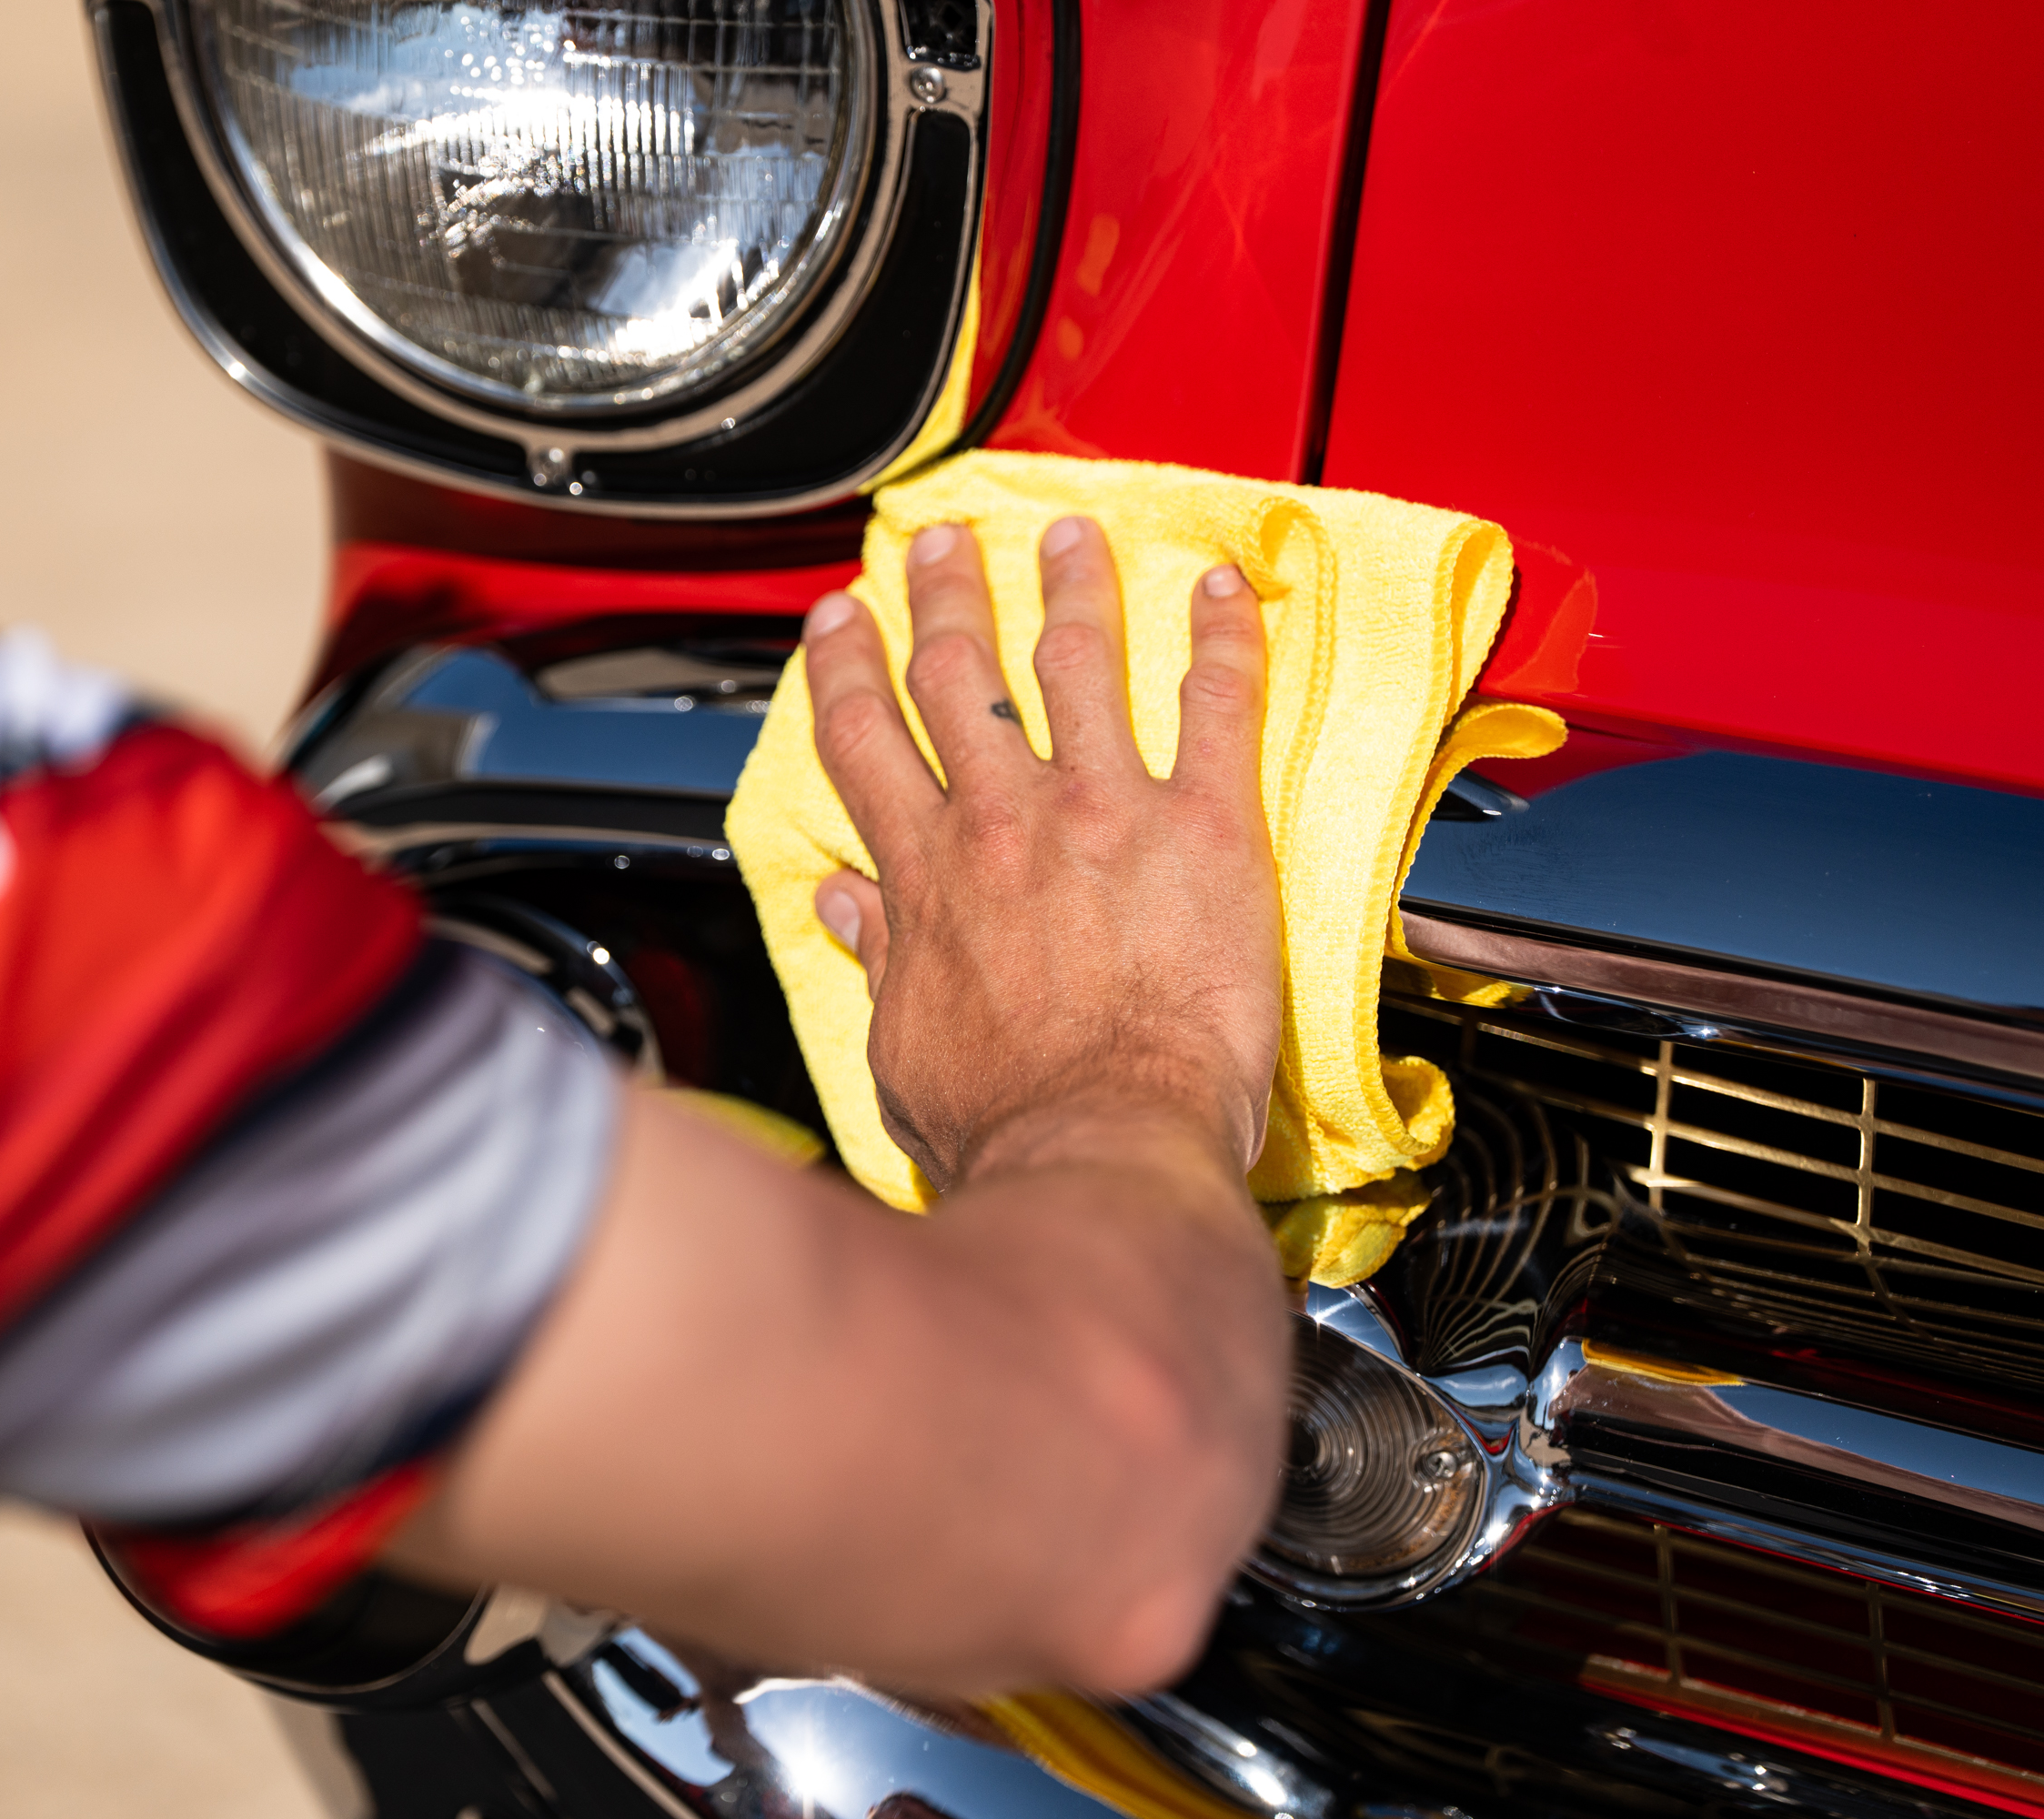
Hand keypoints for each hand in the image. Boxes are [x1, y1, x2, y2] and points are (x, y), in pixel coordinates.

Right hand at [804, 517, 1280, 1188]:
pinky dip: (1225, 638)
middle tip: (940, 548)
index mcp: (928, 875)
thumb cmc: (1010, 1124)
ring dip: (1068, 586)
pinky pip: (1217, 705)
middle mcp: (1004, 820)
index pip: (867, 741)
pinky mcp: (1202, 827)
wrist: (1102, 1145)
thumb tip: (844, 909)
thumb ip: (879, 962)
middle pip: (959, 674)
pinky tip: (1226, 590)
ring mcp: (1103, 811)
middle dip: (944, 598)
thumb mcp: (902, 1049)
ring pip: (1075, 660)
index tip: (842, 622)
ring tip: (1067, 537)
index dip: (845, 669)